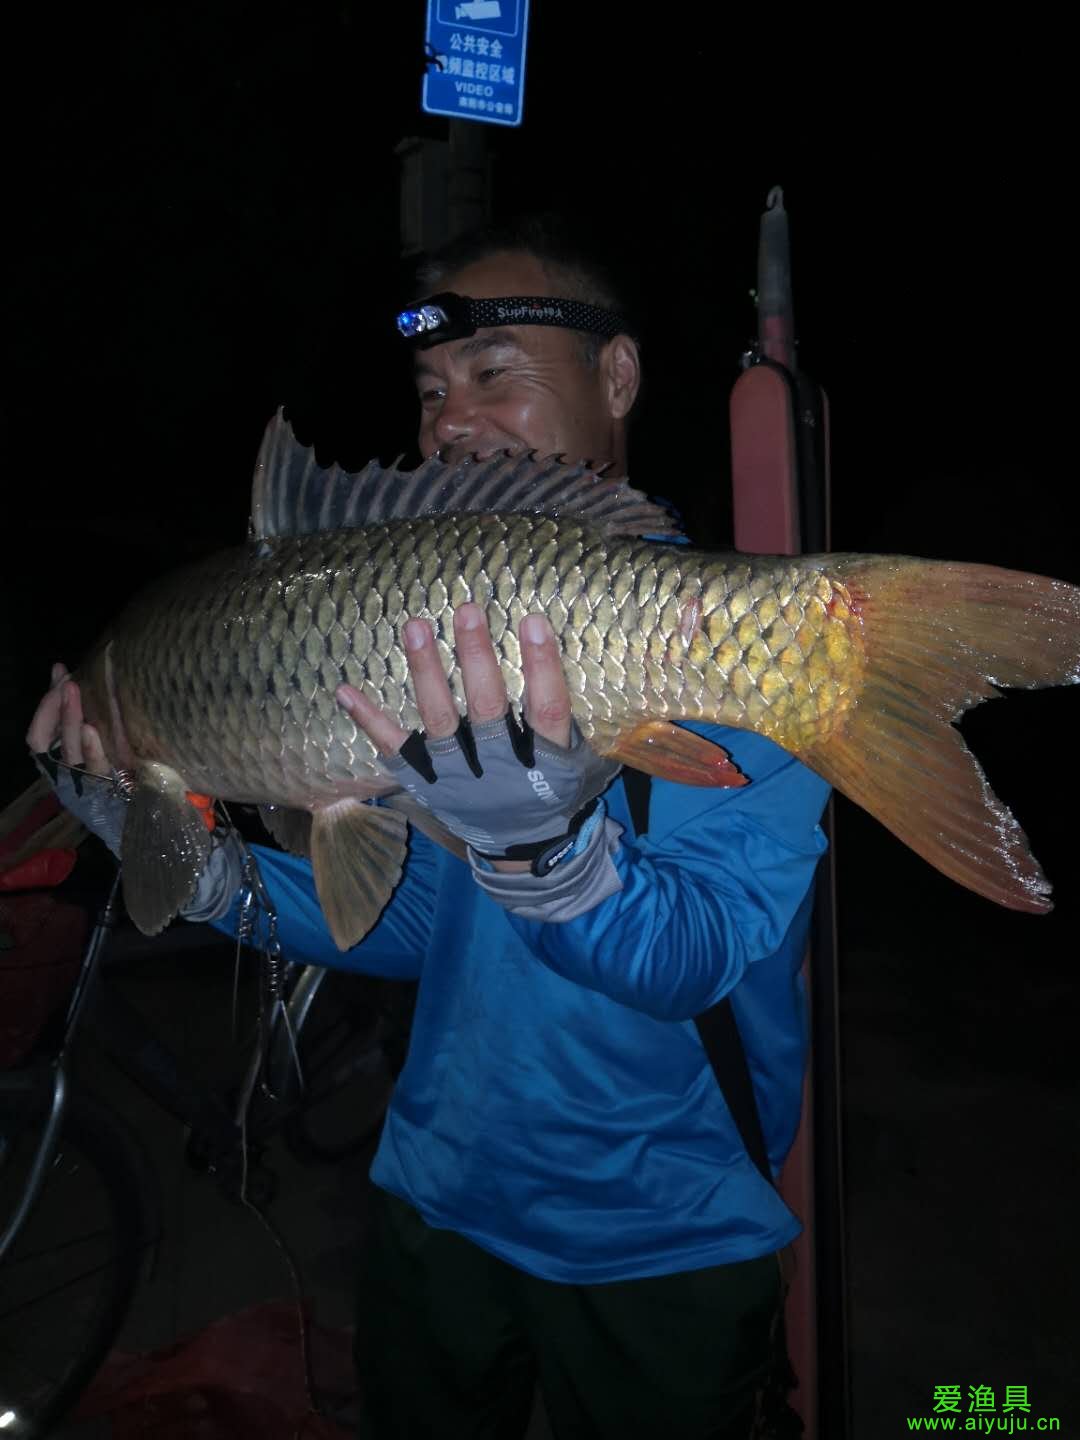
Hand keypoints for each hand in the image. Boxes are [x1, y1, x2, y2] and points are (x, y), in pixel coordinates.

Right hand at [25, 663, 125, 856]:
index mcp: (59, 764)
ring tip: (74, 691)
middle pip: (48, 740)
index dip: (45, 705)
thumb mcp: (95, 735)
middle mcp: (66, 775)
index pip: (38, 734)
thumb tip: (61, 671)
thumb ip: (76, 709)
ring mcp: (85, 784)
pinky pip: (96, 768)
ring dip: (69, 719)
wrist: (147, 813)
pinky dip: (92, 748)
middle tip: (67, 681)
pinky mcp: (108, 790)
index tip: (60, 673)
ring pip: (69, 751)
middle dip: (56, 707)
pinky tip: (91, 729)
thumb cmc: (120, 769)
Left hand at [336, 604, 619, 872]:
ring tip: (416, 626)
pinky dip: (370, 722)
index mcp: (547, 765)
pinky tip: (345, 691)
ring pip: (440, 724)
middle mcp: (502, 771)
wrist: (524, 852)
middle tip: (467, 610)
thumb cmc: (554, 791)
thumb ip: (568, 722)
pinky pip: (396, 752)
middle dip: (477, 659)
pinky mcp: (427, 786)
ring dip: (427, 674)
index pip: (548, 712)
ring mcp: (460, 780)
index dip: (542, 668)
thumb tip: (561, 660)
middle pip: (488, 711)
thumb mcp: (578, 765)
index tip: (531, 621)